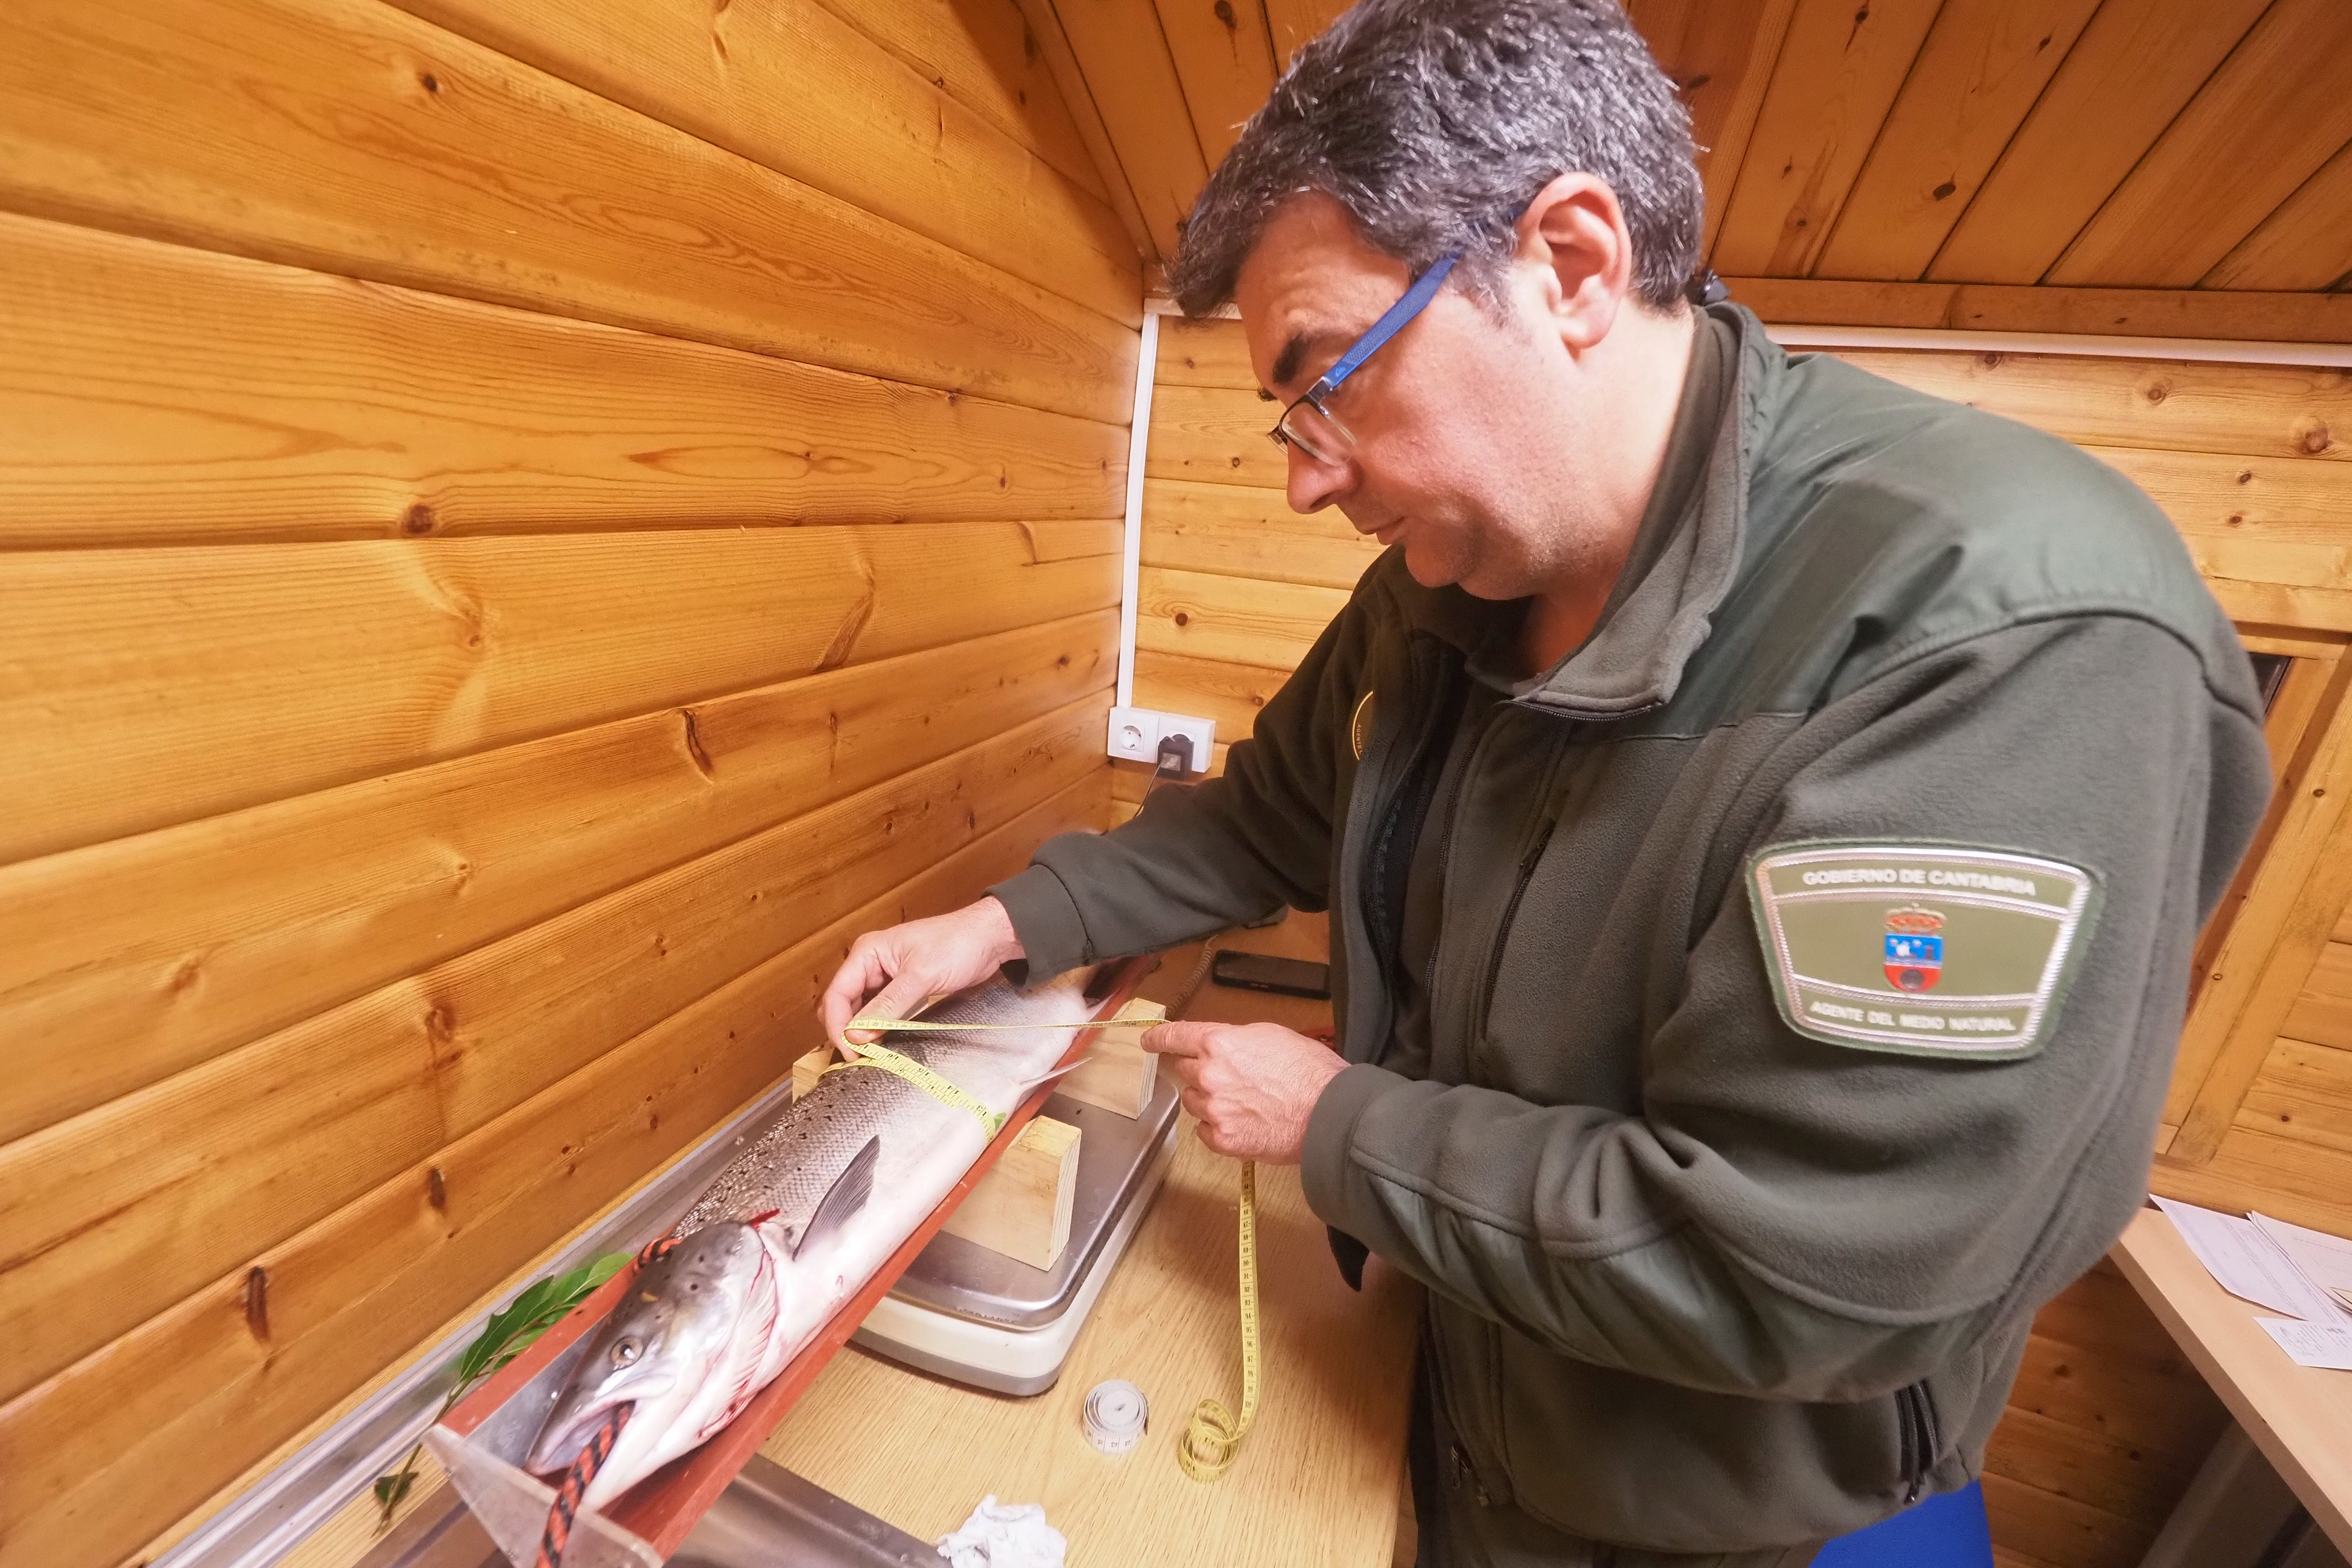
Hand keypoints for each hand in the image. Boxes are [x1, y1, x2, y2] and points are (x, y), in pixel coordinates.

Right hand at [819, 898, 1024, 1046]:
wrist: (989, 939)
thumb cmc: (957, 945)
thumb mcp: (920, 977)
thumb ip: (887, 1007)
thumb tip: (856, 1035)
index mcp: (867, 953)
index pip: (837, 994)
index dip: (838, 1026)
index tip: (850, 1052)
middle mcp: (870, 964)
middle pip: (843, 1003)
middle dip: (846, 1030)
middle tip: (858, 1057)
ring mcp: (884, 977)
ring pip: (860, 1011)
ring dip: (862, 1031)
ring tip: (870, 1055)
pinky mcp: (900, 989)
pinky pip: (880, 1012)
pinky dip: (878, 1028)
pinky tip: (883, 1043)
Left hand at [1143, 1021, 1344, 1162]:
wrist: (1329, 1113)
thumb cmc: (1310, 1071)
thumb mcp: (1271, 1036)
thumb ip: (1235, 1040)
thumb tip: (1221, 1048)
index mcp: (1219, 1043)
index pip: (1174, 1037)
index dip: (1158, 1039)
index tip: (1148, 1041)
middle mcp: (1209, 1075)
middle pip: (1184, 1070)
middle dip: (1201, 1071)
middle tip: (1230, 1078)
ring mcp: (1213, 1110)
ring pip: (1192, 1101)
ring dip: (1209, 1100)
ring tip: (1244, 1103)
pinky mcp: (1223, 1140)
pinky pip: (1204, 1131)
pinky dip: (1218, 1127)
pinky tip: (1243, 1123)